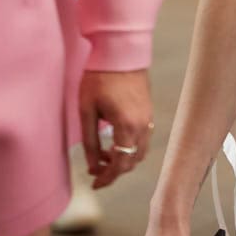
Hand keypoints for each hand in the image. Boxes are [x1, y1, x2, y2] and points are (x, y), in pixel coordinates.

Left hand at [80, 69, 152, 189]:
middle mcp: (143, 126)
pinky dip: (131, 148)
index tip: (95, 184)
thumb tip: (93, 166)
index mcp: (127, 126)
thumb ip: (90, 141)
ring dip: (124, 160)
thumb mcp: (87, 110)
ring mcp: (148, 118)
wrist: (119, 52)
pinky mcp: (149, 111)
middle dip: (115, 171)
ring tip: (104, 157)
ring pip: (140, 152)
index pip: (121, 164)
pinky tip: (115, 142)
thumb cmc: (99, 77)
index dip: (108, 178)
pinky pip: (143, 140)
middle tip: (96, 171)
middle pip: (132, 161)